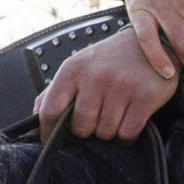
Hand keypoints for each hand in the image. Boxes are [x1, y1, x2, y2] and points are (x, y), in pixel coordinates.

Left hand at [36, 27, 181, 141]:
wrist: (152, 42)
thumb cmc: (109, 60)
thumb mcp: (78, 68)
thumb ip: (52, 96)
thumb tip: (32, 131)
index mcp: (73, 69)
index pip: (50, 110)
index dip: (48, 132)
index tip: (52, 141)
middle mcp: (96, 76)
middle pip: (81, 127)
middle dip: (87, 131)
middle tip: (96, 120)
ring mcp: (122, 86)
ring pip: (106, 132)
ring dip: (109, 132)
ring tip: (116, 115)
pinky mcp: (146, 96)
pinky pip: (128, 133)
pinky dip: (127, 135)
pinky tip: (130, 120)